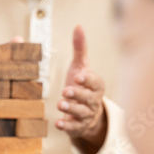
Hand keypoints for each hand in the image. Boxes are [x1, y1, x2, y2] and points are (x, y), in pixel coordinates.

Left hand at [56, 25, 106, 153]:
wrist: (87, 114)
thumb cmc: (82, 86)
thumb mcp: (81, 67)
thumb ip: (80, 49)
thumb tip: (78, 26)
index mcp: (96, 85)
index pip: (95, 82)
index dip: (87, 80)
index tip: (78, 76)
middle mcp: (93, 101)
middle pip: (88, 98)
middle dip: (78, 94)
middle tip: (66, 91)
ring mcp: (86, 115)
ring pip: (81, 113)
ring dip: (71, 109)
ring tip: (60, 104)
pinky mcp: (78, 127)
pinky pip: (74, 128)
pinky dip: (66, 126)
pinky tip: (58, 123)